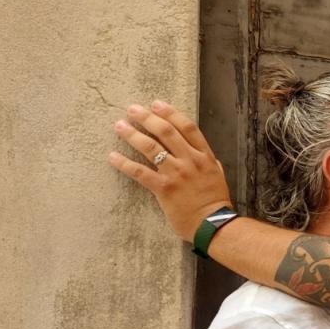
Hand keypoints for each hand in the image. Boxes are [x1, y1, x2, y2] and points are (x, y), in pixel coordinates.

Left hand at [108, 101, 232, 241]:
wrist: (213, 224)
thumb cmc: (215, 202)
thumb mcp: (217, 174)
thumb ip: (207, 161)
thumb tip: (199, 152)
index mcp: (204, 156)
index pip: (186, 127)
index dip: (170, 113)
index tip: (156, 104)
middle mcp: (189, 160)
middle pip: (166, 131)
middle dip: (147, 118)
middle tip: (132, 109)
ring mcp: (176, 173)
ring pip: (150, 147)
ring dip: (132, 134)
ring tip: (119, 126)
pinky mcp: (163, 188)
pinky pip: (139, 172)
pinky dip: (123, 163)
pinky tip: (112, 156)